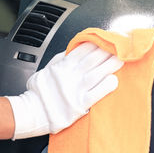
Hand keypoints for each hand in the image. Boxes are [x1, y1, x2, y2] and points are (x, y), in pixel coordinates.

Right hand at [6, 42, 122, 139]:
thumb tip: (71, 50)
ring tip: (121, 60)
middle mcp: (70, 75)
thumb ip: (60, 59)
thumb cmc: (38, 92)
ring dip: (111, 65)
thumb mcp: (46, 69)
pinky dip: (106, 86)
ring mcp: (75, 90)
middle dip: (107, 51)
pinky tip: (114, 81)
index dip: (97, 43)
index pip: (83, 49)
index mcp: (62, 65)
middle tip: (119, 47)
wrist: (32, 113)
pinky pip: (97, 93)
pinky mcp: (79, 105)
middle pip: (93, 58)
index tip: (106, 39)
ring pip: (97, 73)